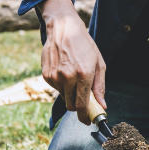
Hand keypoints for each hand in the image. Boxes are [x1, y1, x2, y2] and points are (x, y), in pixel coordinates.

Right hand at [39, 0, 106, 124]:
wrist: (64, 28)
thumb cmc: (85, 46)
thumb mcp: (99, 64)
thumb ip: (100, 87)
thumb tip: (102, 105)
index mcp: (83, 75)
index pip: (82, 104)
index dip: (84, 116)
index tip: (87, 121)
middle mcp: (67, 77)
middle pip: (71, 105)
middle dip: (78, 105)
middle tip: (84, 99)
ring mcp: (54, 76)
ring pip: (64, 97)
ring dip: (70, 93)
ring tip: (75, 77)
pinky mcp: (46, 74)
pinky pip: (56, 89)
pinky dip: (62, 85)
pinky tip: (65, 72)